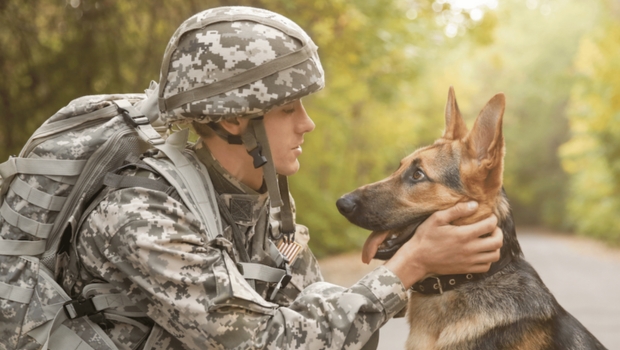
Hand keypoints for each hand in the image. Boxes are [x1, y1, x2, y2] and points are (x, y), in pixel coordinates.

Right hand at [384, 201, 502, 288]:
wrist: (417, 259)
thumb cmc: (425, 237)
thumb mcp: (437, 218)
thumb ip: (457, 210)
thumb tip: (474, 204)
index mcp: (464, 235)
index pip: (490, 225)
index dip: (493, 218)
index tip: (488, 216)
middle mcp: (470, 249)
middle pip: (497, 242)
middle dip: (498, 232)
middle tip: (491, 228)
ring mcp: (469, 261)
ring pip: (495, 255)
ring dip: (495, 246)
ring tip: (487, 240)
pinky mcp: (466, 269)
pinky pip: (486, 267)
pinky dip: (488, 259)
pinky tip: (481, 252)